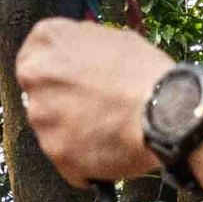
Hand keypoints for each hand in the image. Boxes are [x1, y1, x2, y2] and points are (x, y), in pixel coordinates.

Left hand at [8, 16, 170, 185]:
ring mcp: (42, 116)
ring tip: (108, 131)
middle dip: (61, 104)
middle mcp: (35, 75)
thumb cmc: (146, 73)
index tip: (72, 83)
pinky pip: (66, 161)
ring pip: (52, 129)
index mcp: (47, 40)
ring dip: (73, 133)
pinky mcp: (55, 151)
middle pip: (39, 95)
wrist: (168, 111)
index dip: (57, 73)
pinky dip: (84, 162)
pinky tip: (110, 151)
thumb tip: (80, 58)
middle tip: (93, 109)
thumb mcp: (115, 39)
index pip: (34, 57)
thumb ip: (85, 46)